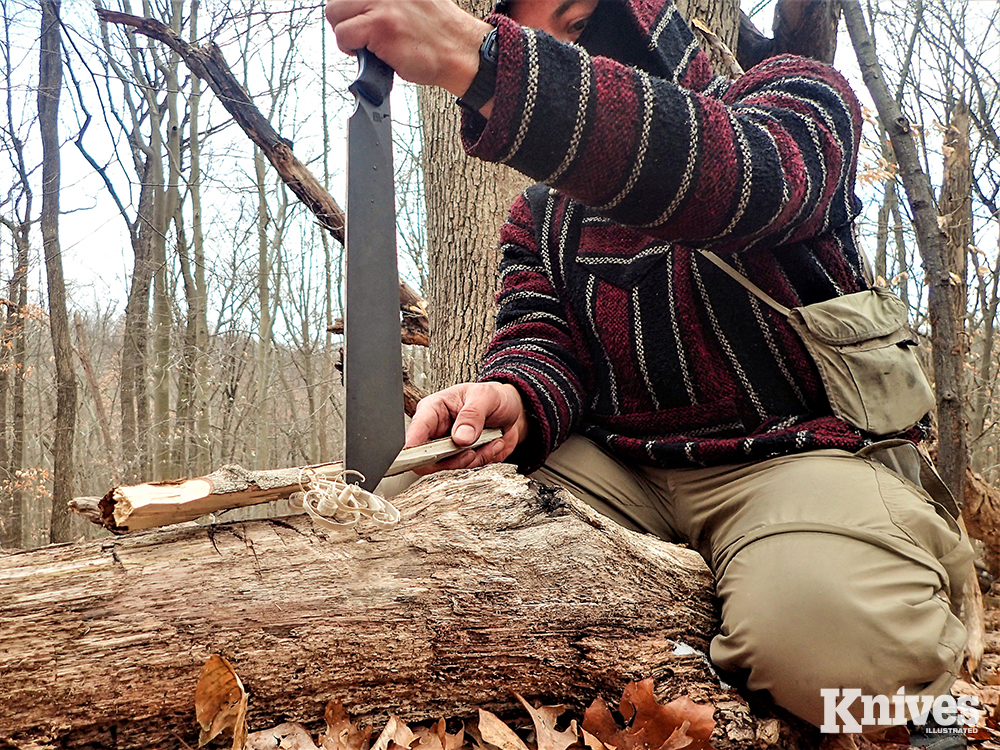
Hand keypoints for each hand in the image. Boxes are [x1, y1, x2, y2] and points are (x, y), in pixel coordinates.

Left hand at [325, 0, 490, 97]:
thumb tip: (357, 7)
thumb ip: (385, 0)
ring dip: (347, 33)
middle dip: (346, 19)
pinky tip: (371, 53)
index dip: (351, 7)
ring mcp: (381, 3)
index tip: (358, 17)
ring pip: (335, 14)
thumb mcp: (411, 0)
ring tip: (369, 44)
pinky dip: (352, 49)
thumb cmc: (438, 33)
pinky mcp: (379, 25)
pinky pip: (344, 36)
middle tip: (364, 34)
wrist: (460, 51)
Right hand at [404, 382, 529, 473]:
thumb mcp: (485, 396)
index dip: (413, 447)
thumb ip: (472, 415)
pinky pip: (469, 469)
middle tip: (472, 448)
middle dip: (454, 458)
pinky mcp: (463, 459)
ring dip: (474, 458)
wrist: (513, 410)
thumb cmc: (493, 397)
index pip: (416, 431)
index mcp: (433, 410)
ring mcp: (449, 448)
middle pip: (427, 458)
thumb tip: (460, 437)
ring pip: (449, 468)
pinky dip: (484, 459)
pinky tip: (493, 443)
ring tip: (489, 440)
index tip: (420, 457)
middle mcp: (437, 431)